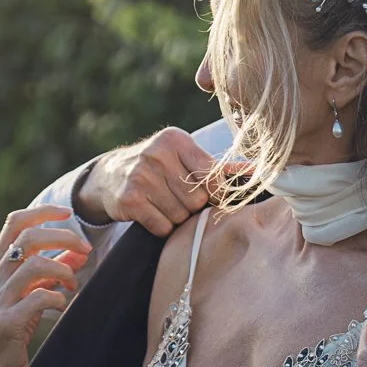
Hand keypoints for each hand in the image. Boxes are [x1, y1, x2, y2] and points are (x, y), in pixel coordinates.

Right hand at [0, 208, 90, 366]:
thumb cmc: (17, 326)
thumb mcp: (33, 292)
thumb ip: (53, 269)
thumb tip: (79, 251)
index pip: (15, 222)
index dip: (43, 212)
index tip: (69, 213)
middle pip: (28, 237)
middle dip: (63, 238)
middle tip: (86, 250)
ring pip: (33, 264)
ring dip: (62, 270)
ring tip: (73, 284)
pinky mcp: (7, 322)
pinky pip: (37, 298)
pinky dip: (57, 297)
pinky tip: (63, 305)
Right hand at [75, 128, 230, 234]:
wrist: (109, 175)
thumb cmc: (158, 166)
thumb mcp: (184, 157)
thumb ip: (218, 167)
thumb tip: (256, 172)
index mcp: (176, 140)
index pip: (212, 175)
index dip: (216, 193)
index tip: (210, 196)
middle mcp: (157, 154)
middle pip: (197, 199)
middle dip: (192, 206)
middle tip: (178, 199)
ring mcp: (141, 176)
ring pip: (181, 215)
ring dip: (176, 218)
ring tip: (164, 204)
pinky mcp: (129, 199)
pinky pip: (162, 226)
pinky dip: (161, 226)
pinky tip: (152, 213)